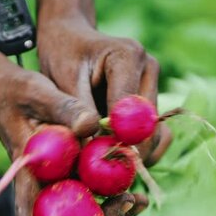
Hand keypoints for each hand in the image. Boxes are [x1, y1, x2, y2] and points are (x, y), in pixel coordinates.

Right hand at [0, 64, 160, 215]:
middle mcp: (43, 184)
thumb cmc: (17, 93)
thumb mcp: (36, 93)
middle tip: (130, 205)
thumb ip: (62, 108)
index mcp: (27, 174)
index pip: (27, 213)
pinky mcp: (71, 169)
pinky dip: (112, 191)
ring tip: (140, 200)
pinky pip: (92, 190)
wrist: (10, 89)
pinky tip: (134, 186)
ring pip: (83, 209)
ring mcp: (58, 179)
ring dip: (111, 211)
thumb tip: (91, 125)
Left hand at [37, 17, 171, 165]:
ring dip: (133, 153)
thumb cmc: (61, 54)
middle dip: (126, 152)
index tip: (99, 165)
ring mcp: (153, 84)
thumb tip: (90, 146)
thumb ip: (77, 111)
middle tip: (104, 177)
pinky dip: (137, 149)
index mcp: (127, 56)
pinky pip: (153, 132)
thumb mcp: (62, 79)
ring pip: (153, 132)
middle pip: (147, 124)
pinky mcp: (151, 98)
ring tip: (108, 170)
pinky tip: (116, 159)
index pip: (129, 109)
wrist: (70, 37)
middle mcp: (148, 68)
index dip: (116, 141)